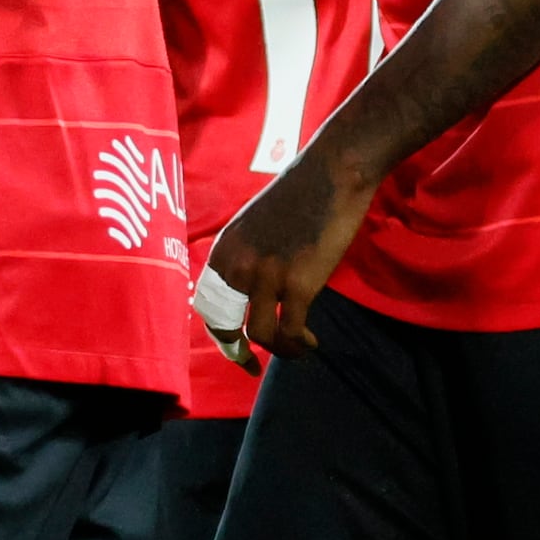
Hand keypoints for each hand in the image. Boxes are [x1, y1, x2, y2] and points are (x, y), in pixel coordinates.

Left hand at [204, 148, 377, 362]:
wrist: (333, 171)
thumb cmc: (301, 194)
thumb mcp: (255, 225)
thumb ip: (247, 256)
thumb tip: (251, 291)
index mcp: (224, 250)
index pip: (207, 305)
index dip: (218, 334)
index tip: (235, 349)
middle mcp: (237, 265)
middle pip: (225, 326)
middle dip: (237, 353)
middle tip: (253, 367)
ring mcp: (266, 275)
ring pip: (260, 336)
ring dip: (279, 350)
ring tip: (297, 348)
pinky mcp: (298, 283)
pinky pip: (290, 331)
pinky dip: (299, 345)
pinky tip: (311, 342)